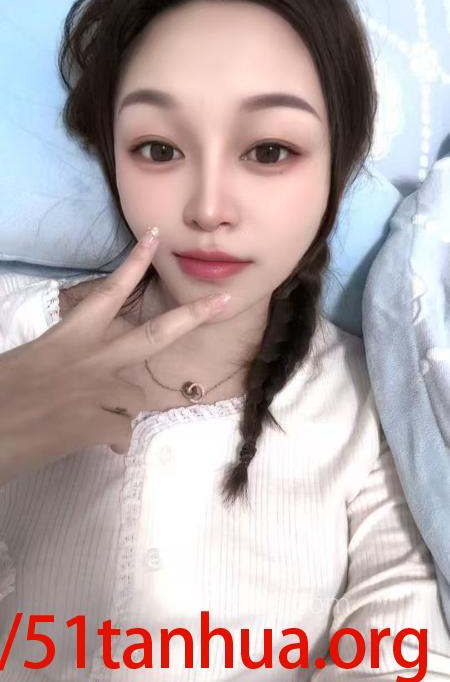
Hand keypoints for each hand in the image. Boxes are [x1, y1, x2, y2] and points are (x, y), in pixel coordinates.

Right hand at [0, 230, 230, 485]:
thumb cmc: (0, 391)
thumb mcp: (31, 363)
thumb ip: (65, 364)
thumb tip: (81, 382)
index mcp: (71, 336)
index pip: (111, 292)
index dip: (136, 262)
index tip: (157, 238)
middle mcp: (93, 359)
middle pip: (155, 334)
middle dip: (193, 316)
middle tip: (223, 302)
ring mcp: (100, 393)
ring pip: (141, 397)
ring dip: (134, 405)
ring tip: (116, 411)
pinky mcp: (97, 426)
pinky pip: (122, 433)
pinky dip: (113, 439)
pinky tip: (98, 443)